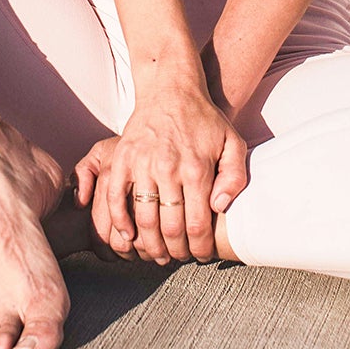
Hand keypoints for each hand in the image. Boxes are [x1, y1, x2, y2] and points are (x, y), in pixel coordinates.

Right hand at [73, 90, 248, 263]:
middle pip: (169, 228)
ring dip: (148, 244)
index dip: (199, 248)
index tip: (200, 256)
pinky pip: (114, 197)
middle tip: (178, 258)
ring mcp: (141, 163)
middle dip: (175, 252)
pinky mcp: (122, 158)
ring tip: (156, 253)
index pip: (198, 224)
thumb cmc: (205, 120)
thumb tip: (220, 207)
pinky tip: (127, 235)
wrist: (172, 90)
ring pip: (142, 218)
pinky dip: (118, 221)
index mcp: (197, 169)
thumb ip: (234, 177)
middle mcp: (168, 168)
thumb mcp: (234, 143)